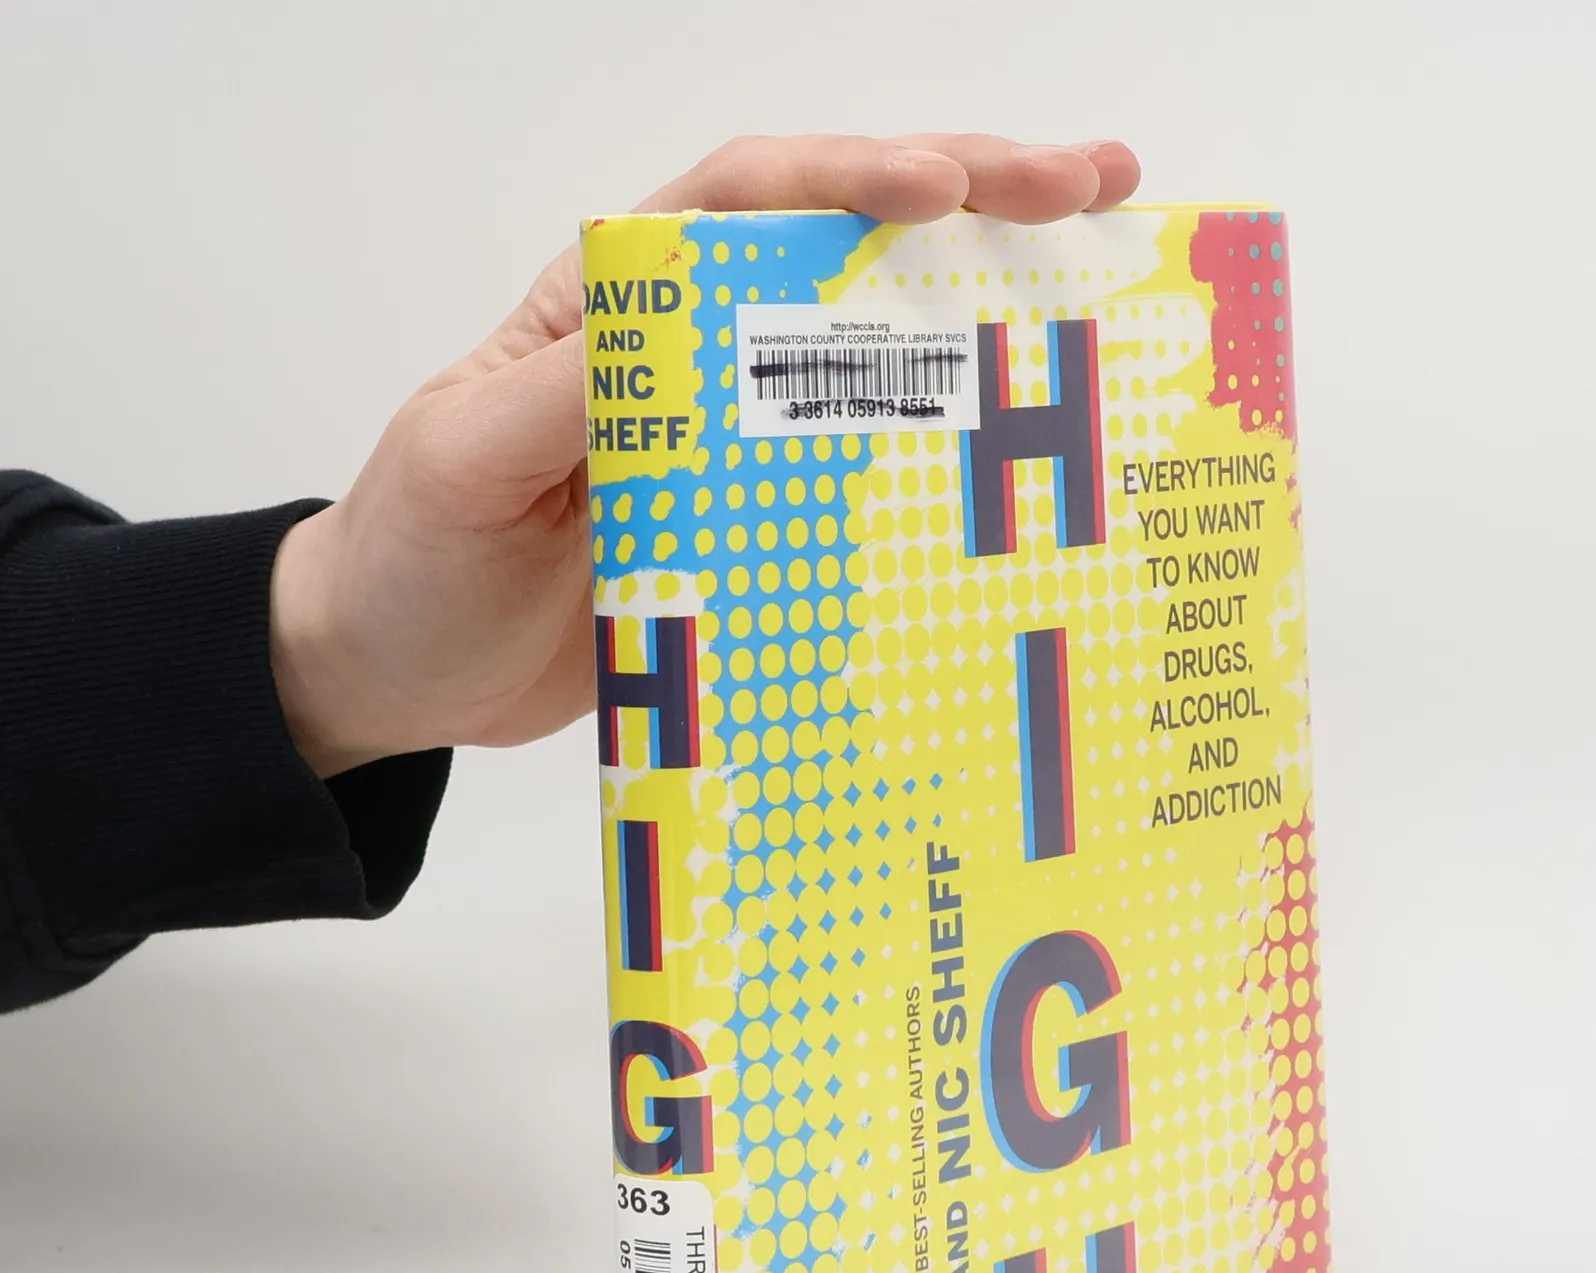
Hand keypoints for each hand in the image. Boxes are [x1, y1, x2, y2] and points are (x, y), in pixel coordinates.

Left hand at [269, 133, 1141, 778]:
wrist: (399, 673)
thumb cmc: (412, 558)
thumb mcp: (465, 464)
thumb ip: (563, 400)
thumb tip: (675, 336)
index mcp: (614, 309)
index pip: (742, 202)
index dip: (848, 179)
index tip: (945, 186)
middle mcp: (690, 354)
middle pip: (839, 246)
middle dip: (970, 197)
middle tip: (1092, 184)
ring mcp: (732, 440)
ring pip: (871, 346)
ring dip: (982, 304)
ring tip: (1100, 266)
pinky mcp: (758, 523)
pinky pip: (861, 468)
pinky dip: (944, 442)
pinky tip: (1024, 432)